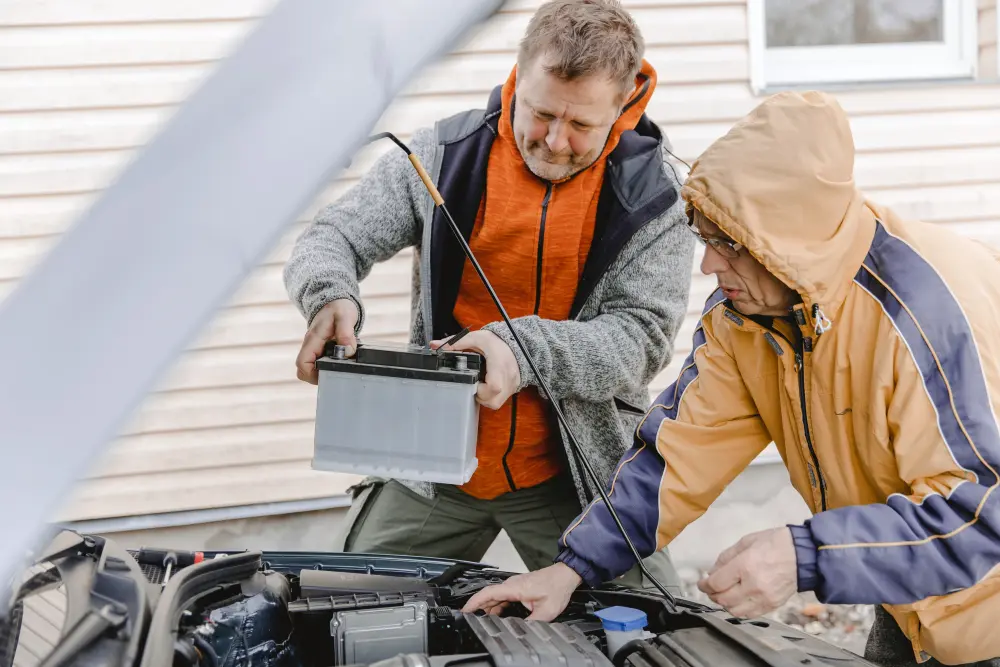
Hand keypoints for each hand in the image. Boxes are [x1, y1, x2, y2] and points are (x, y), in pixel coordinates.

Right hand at [295, 299, 358, 383]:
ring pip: (311, 368)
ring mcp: (314, 348)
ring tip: (342, 367)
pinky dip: (329, 365)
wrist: (335, 301)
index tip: (328, 374)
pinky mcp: (320, 349)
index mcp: (313, 339)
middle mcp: (310, 345)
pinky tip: (343, 362)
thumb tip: (348, 351)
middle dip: (319, 376)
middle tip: (337, 373)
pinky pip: (319, 363)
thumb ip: (346, 333)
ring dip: (325, 370)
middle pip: (304, 370)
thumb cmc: (339, 308)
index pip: (302, 363)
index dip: (311, 374)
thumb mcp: (345, 317)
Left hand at [431, 330, 520, 409]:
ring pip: (496, 403)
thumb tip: (435, 345)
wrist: (517, 342)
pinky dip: (491, 397)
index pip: (494, 387)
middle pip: (493, 400)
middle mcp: (508, 378)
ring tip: (479, 386)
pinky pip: (500, 400)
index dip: (480, 390)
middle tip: (473, 385)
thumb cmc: (497, 341)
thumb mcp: (476, 338)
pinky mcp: (512, 388)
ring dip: (485, 398)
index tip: (473, 383)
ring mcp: (512, 385)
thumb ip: (455, 342)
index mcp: (500, 365)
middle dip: (479, 396)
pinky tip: (486, 386)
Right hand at [462, 563, 581, 620]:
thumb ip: (532, 623)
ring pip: (494, 597)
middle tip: (469, 619)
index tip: (464, 610)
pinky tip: (496, 615)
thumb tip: (521, 632)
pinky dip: (495, 606)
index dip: (474, 602)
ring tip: (481, 620)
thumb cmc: (557, 587)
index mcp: (514, 588)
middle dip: (477, 608)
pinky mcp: (517, 588)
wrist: (565, 576)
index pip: (488, 593)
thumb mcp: (546, 611)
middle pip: (488, 596)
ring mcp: (514, 585)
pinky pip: (501, 597)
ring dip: (487, 608)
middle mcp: (511, 584)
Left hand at [697, 527, 796, 618]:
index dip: (704, 585)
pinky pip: (750, 614)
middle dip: (712, 595)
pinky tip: (738, 601)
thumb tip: (713, 571)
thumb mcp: (746, 542)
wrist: (804, 554)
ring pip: (735, 611)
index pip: (716, 583)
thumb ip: (726, 557)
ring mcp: (764, 598)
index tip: (702, 584)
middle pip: (723, 599)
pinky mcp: (773, 605)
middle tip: (711, 589)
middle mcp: (753, 585)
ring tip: (723, 595)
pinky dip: (739, 610)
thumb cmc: (776, 543)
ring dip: (724, 604)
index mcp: (745, 566)